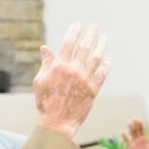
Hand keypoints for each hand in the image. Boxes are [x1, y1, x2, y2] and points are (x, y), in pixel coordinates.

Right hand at [33, 23, 109, 138]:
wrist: (57, 123)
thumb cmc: (45, 103)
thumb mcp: (40, 81)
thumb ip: (46, 63)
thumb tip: (45, 48)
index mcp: (58, 67)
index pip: (68, 42)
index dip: (74, 31)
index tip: (78, 24)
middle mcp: (73, 71)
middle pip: (85, 46)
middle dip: (91, 34)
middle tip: (95, 27)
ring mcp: (85, 80)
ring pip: (97, 57)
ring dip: (102, 45)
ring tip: (104, 39)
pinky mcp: (94, 90)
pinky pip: (103, 73)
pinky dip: (106, 64)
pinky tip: (107, 59)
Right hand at [121, 119, 148, 148]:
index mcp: (145, 139)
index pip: (142, 130)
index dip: (141, 125)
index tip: (140, 120)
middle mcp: (139, 140)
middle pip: (137, 130)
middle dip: (136, 125)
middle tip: (134, 119)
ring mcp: (134, 143)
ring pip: (132, 134)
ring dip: (131, 128)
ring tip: (129, 122)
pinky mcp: (130, 147)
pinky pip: (127, 141)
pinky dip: (124, 137)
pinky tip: (122, 132)